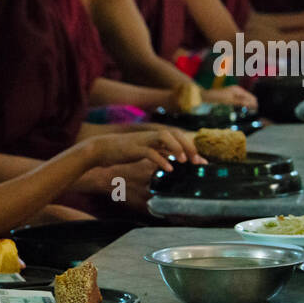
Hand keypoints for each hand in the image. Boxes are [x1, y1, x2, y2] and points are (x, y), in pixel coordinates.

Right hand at [85, 127, 201, 172]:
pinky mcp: (134, 148)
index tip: (201, 161)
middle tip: (196, 161)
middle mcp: (151, 135)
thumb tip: (175, 159)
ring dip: (176, 148)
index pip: (178, 136)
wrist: (102, 149)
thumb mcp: (146, 151)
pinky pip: (150, 152)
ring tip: (183, 161)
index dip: (191, 146)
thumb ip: (160, 152)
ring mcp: (143, 140)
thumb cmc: (124, 151)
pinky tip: (168, 168)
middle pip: (175, 133)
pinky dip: (161, 160)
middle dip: (188, 146)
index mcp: (155, 136)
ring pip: (164, 137)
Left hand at [202, 85, 257, 109]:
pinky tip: (243, 109)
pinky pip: (238, 101)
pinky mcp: (230, 97)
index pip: (250, 96)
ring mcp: (233, 93)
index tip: (258, 109)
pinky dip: (241, 105)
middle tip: (256, 111)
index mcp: (238, 90)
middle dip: (252, 103)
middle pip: (247, 98)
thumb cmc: (217, 98)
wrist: (205, 97)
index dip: (254, 102)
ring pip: (243, 100)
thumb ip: (241, 102)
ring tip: (251, 111)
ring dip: (247, 105)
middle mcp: (237, 90)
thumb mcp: (230, 100)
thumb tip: (253, 104)